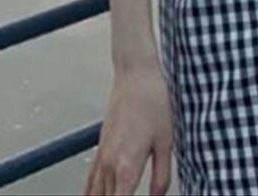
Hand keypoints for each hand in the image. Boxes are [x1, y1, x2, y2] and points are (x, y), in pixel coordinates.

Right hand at [84, 60, 173, 195]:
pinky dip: (90, 193)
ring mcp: (102, 155)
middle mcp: (110, 164)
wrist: (135, 74)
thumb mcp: (166, 140)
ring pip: (95, 194)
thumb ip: (162, 174)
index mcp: (127, 167)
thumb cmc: (153, 101)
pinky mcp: (100, 147)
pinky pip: (90, 179)